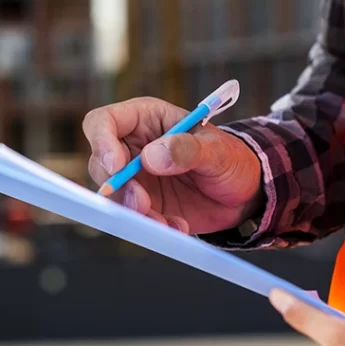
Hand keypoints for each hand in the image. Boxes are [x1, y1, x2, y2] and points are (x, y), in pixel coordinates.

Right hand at [82, 97, 262, 233]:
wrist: (244, 193)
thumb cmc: (231, 158)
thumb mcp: (217, 149)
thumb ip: (187, 149)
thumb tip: (151, 157)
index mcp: (145, 119)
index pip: (103, 121)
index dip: (101, 141)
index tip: (117, 166)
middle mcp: (133, 147)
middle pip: (101, 163)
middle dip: (119, 186)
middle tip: (143, 203)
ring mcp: (136, 178)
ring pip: (114, 194)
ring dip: (134, 211)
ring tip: (165, 222)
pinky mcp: (144, 204)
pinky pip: (133, 217)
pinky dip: (151, 225)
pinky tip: (177, 226)